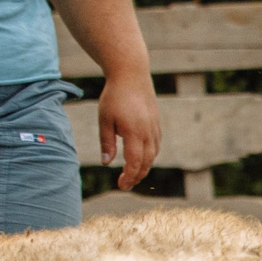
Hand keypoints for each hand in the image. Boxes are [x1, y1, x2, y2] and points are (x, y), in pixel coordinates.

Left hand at [96, 68, 160, 190]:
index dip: (129, 177)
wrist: (131, 75)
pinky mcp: (157, 124)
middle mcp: (148, 133)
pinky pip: (156, 145)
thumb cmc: (114, 96)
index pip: (135, 163)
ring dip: (144, 167)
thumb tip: (106, 163)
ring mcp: (155, 128)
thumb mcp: (105, 120)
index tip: (121, 185)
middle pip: (147, 163)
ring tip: (133, 174)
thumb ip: (107, 143)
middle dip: (137, 176)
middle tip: (126, 184)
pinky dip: (149, 156)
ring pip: (153, 155)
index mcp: (134, 133)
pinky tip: (141, 158)